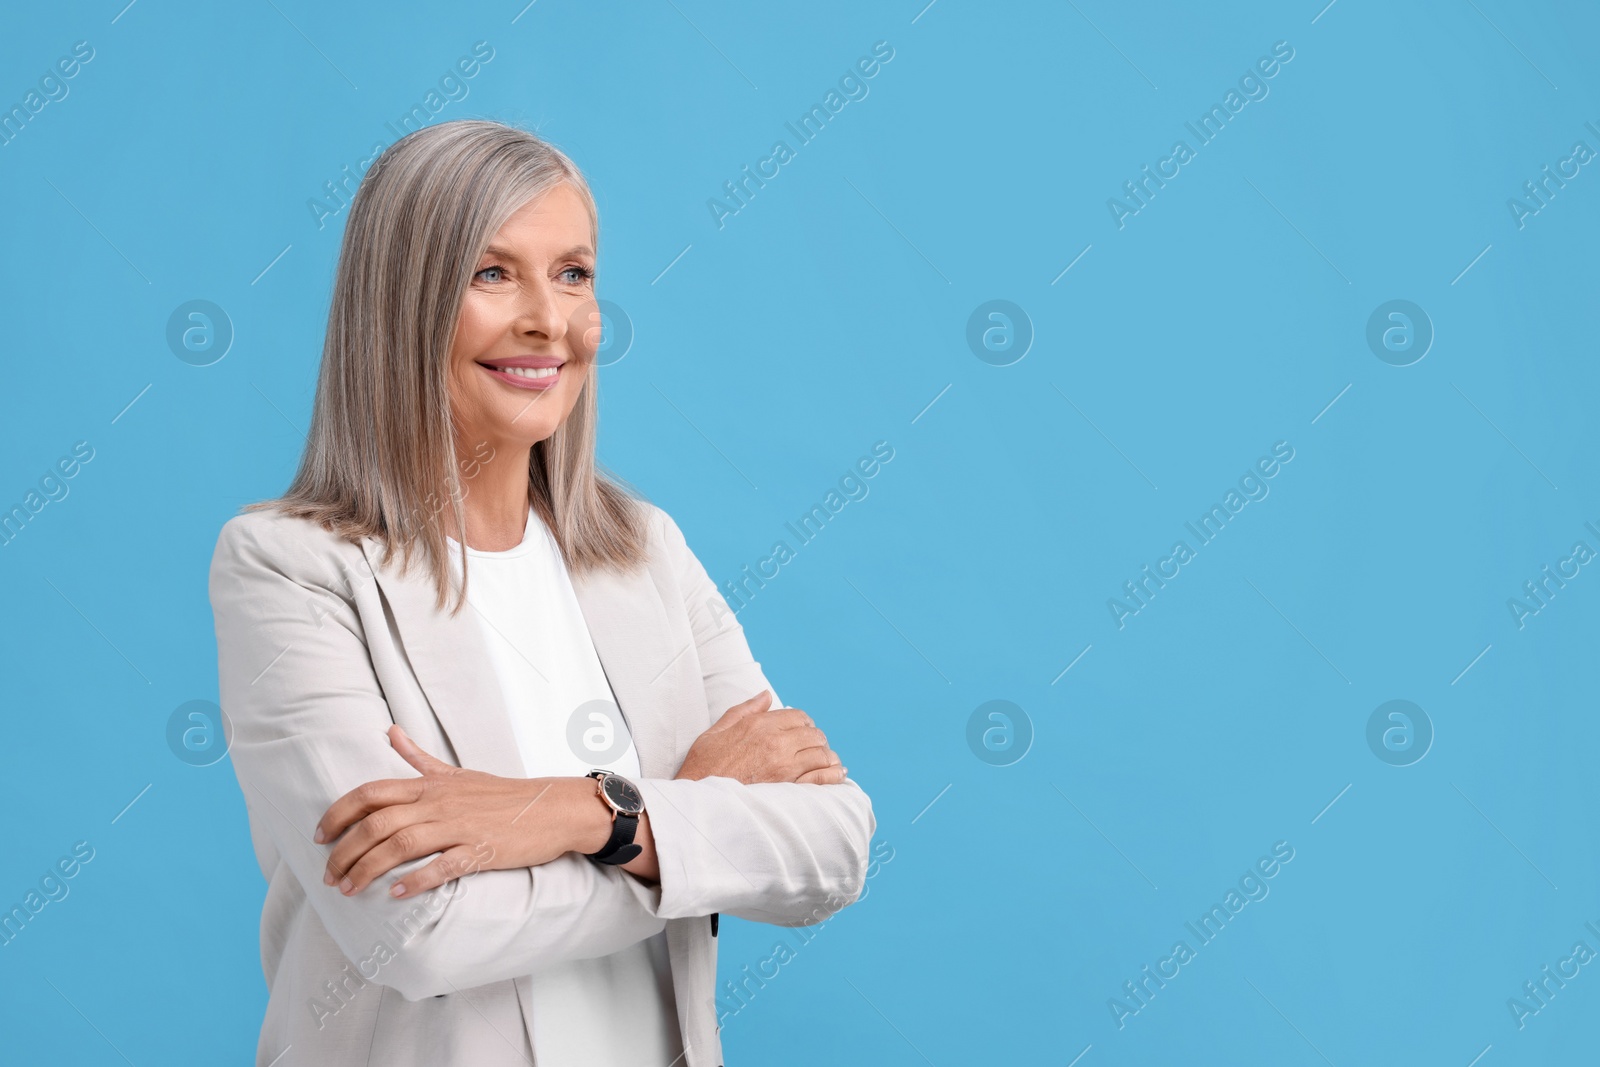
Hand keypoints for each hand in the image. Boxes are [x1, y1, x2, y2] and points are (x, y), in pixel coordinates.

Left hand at [315, 725, 596, 898]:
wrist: (551, 808)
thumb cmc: (502, 794)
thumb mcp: (456, 772)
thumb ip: (418, 758)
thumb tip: (390, 731)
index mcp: (430, 785)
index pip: (371, 793)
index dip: (338, 814)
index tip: (319, 836)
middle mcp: (439, 803)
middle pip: (378, 823)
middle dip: (345, 852)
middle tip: (329, 876)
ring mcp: (460, 826)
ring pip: (401, 845)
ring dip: (368, 869)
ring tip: (349, 890)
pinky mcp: (481, 850)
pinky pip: (443, 865)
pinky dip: (416, 879)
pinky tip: (397, 894)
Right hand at [675, 691, 846, 784]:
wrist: (697, 800)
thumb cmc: (702, 766)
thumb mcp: (716, 731)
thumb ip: (745, 710)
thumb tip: (766, 695)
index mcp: (759, 725)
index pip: (797, 716)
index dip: (803, 722)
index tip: (802, 731)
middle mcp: (775, 743)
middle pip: (813, 734)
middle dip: (815, 739)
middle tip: (812, 747)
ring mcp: (784, 767)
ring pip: (821, 753)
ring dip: (826, 755)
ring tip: (825, 760)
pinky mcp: (788, 789)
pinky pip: (822, 778)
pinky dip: (834, 774)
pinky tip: (838, 774)